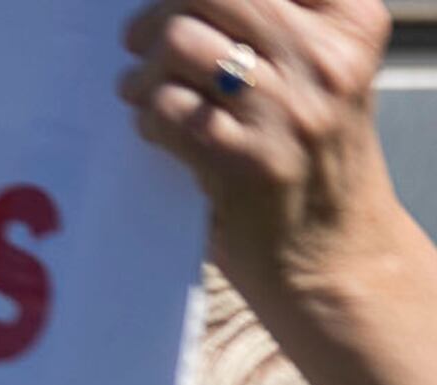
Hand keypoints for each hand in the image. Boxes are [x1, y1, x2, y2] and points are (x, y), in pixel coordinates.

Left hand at [121, 2, 401, 283]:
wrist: (333, 253)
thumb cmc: (312, 159)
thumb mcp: (322, 75)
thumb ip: (273, 31)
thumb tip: (181, 4)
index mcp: (351, 23)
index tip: (186, 6)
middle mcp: (325, 58)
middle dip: (161, 12)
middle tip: (141, 38)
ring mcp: (286, 109)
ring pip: (180, 43)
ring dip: (142, 70)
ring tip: (140, 91)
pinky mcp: (243, 159)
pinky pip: (165, 109)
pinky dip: (146, 117)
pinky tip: (154, 129)